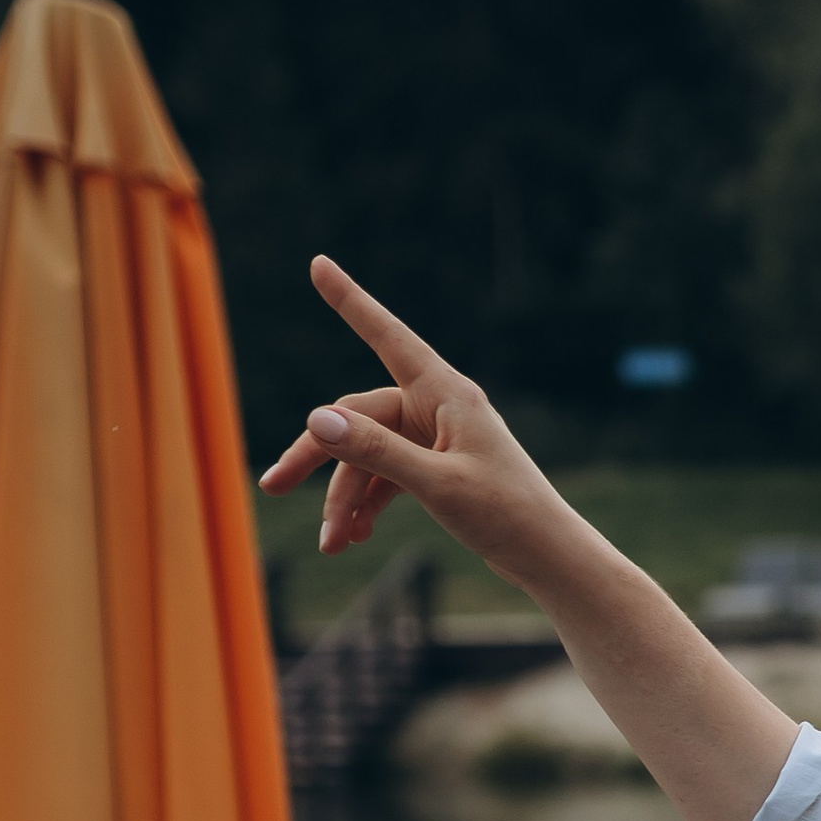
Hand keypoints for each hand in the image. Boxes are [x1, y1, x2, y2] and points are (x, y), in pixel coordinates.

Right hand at [257, 256, 573, 582]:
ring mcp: (435, 439)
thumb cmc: (506, 514)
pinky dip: (366, 505)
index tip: (319, 264)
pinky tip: (353, 538)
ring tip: (333, 545)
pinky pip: (385, 477)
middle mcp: (438, 409)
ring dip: (344, 498)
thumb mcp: (437, 484)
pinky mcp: (435, 470)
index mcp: (446, 394)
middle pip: (357, 417)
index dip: (350, 301)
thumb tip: (317, 417)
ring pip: (367, 455)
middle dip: (318, 459)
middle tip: (272, 487)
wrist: (548, 557)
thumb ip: (377, 452)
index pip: (387, 336)